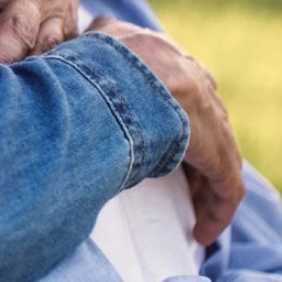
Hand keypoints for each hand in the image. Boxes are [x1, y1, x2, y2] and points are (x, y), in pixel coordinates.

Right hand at [84, 17, 243, 243]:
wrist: (99, 80)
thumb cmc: (73, 70)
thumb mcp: (73, 52)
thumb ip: (74, 53)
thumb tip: (53, 57)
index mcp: (151, 48)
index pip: (173, 78)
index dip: (168, 111)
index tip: (157, 138)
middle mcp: (185, 70)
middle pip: (203, 113)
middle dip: (195, 148)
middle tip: (179, 181)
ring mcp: (205, 105)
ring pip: (219, 151)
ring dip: (206, 184)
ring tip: (196, 215)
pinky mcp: (215, 144)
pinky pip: (227, 183)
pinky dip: (218, 208)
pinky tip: (203, 232)